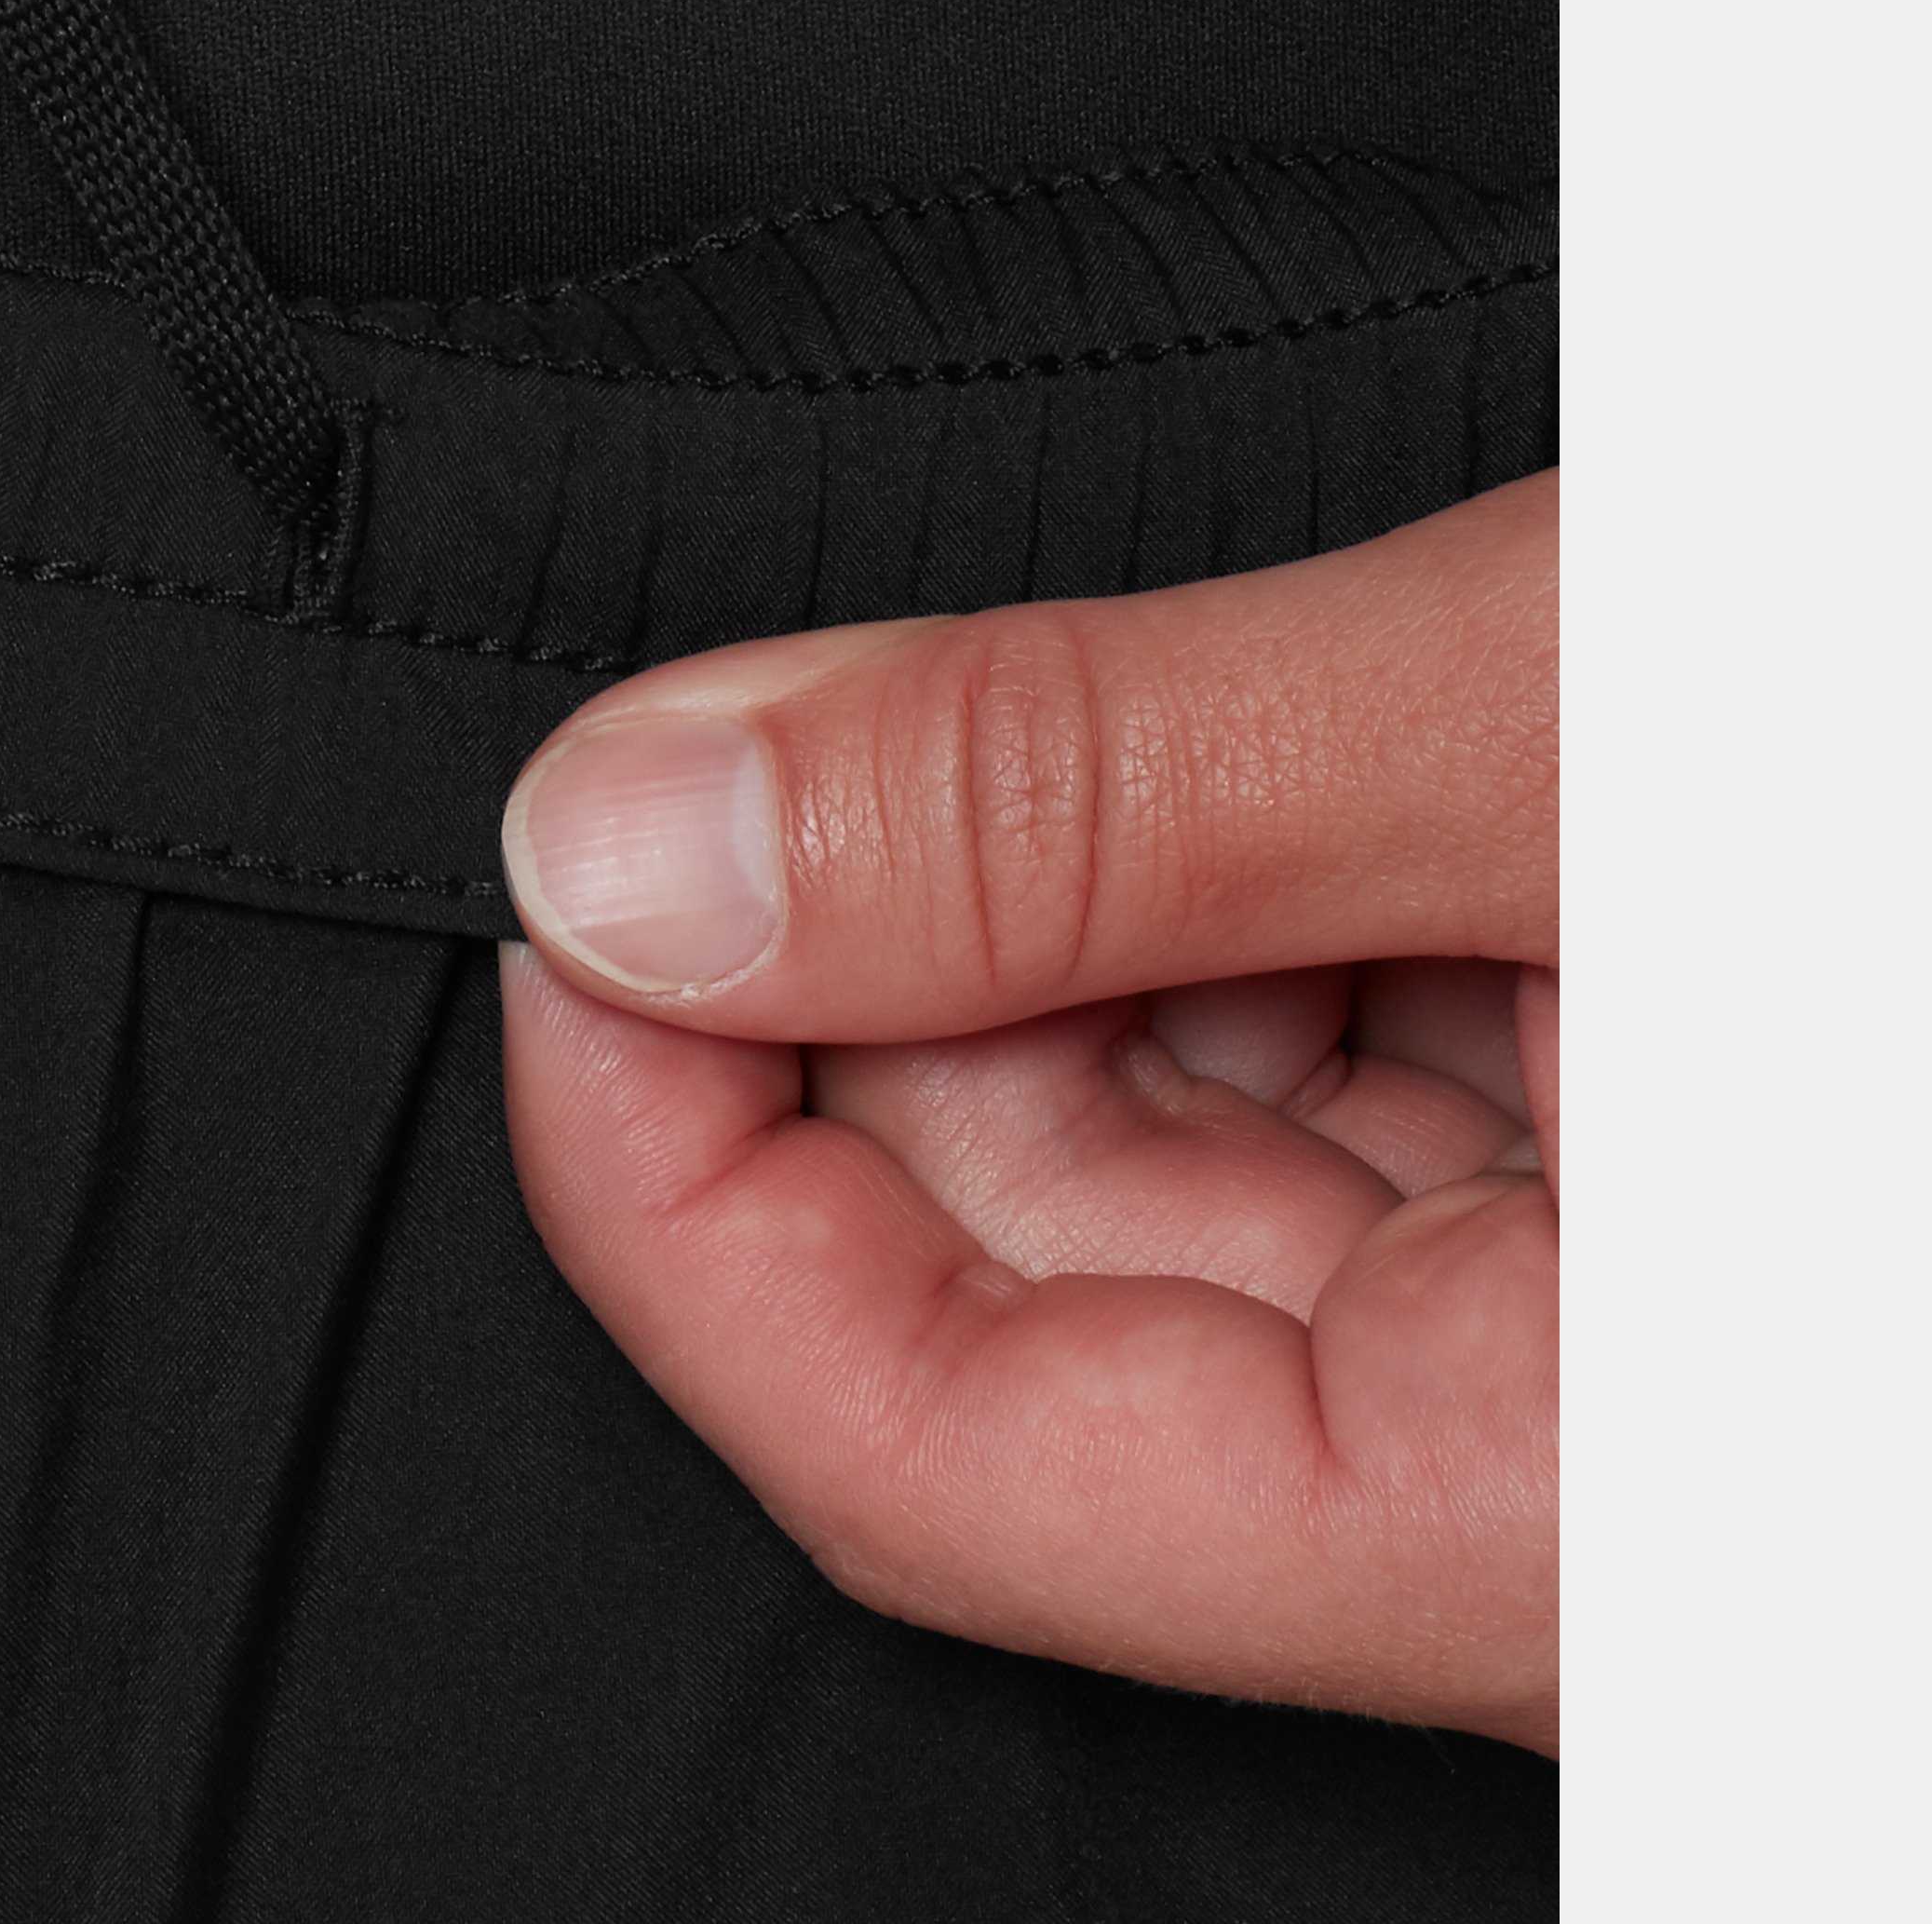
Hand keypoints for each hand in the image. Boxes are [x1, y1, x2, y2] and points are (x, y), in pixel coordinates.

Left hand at [500, 473, 1557, 1749]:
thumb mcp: (1553, 717)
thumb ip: (1083, 792)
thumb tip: (649, 838)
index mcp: (1588, 1524)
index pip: (933, 1454)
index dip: (664, 1173)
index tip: (561, 905)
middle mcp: (1597, 1501)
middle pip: (1026, 1286)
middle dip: (867, 974)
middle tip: (800, 714)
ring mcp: (1618, 1352)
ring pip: (1174, 1171)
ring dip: (1056, 905)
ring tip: (1113, 695)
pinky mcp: (1657, 1206)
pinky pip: (1343, 1105)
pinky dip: (1227, 903)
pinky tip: (1255, 746)